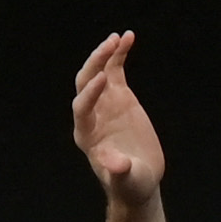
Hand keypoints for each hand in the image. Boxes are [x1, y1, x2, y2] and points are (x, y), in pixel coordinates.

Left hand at [71, 31, 164, 208]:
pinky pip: (116, 70)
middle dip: (94, 64)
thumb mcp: (128, 180)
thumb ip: (120, 171)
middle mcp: (91, 115)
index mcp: (86, 134)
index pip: (81, 108)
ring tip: (119, 37)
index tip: (103, 79)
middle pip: (85, 83)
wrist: (139, 180)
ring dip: (106, 54)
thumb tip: (117, 163)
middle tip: (109, 46)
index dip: (90, 93)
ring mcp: (105, 103)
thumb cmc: (131, 184)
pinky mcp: (120, 97)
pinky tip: (128, 38)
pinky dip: (120, 54)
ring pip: (99, 71)